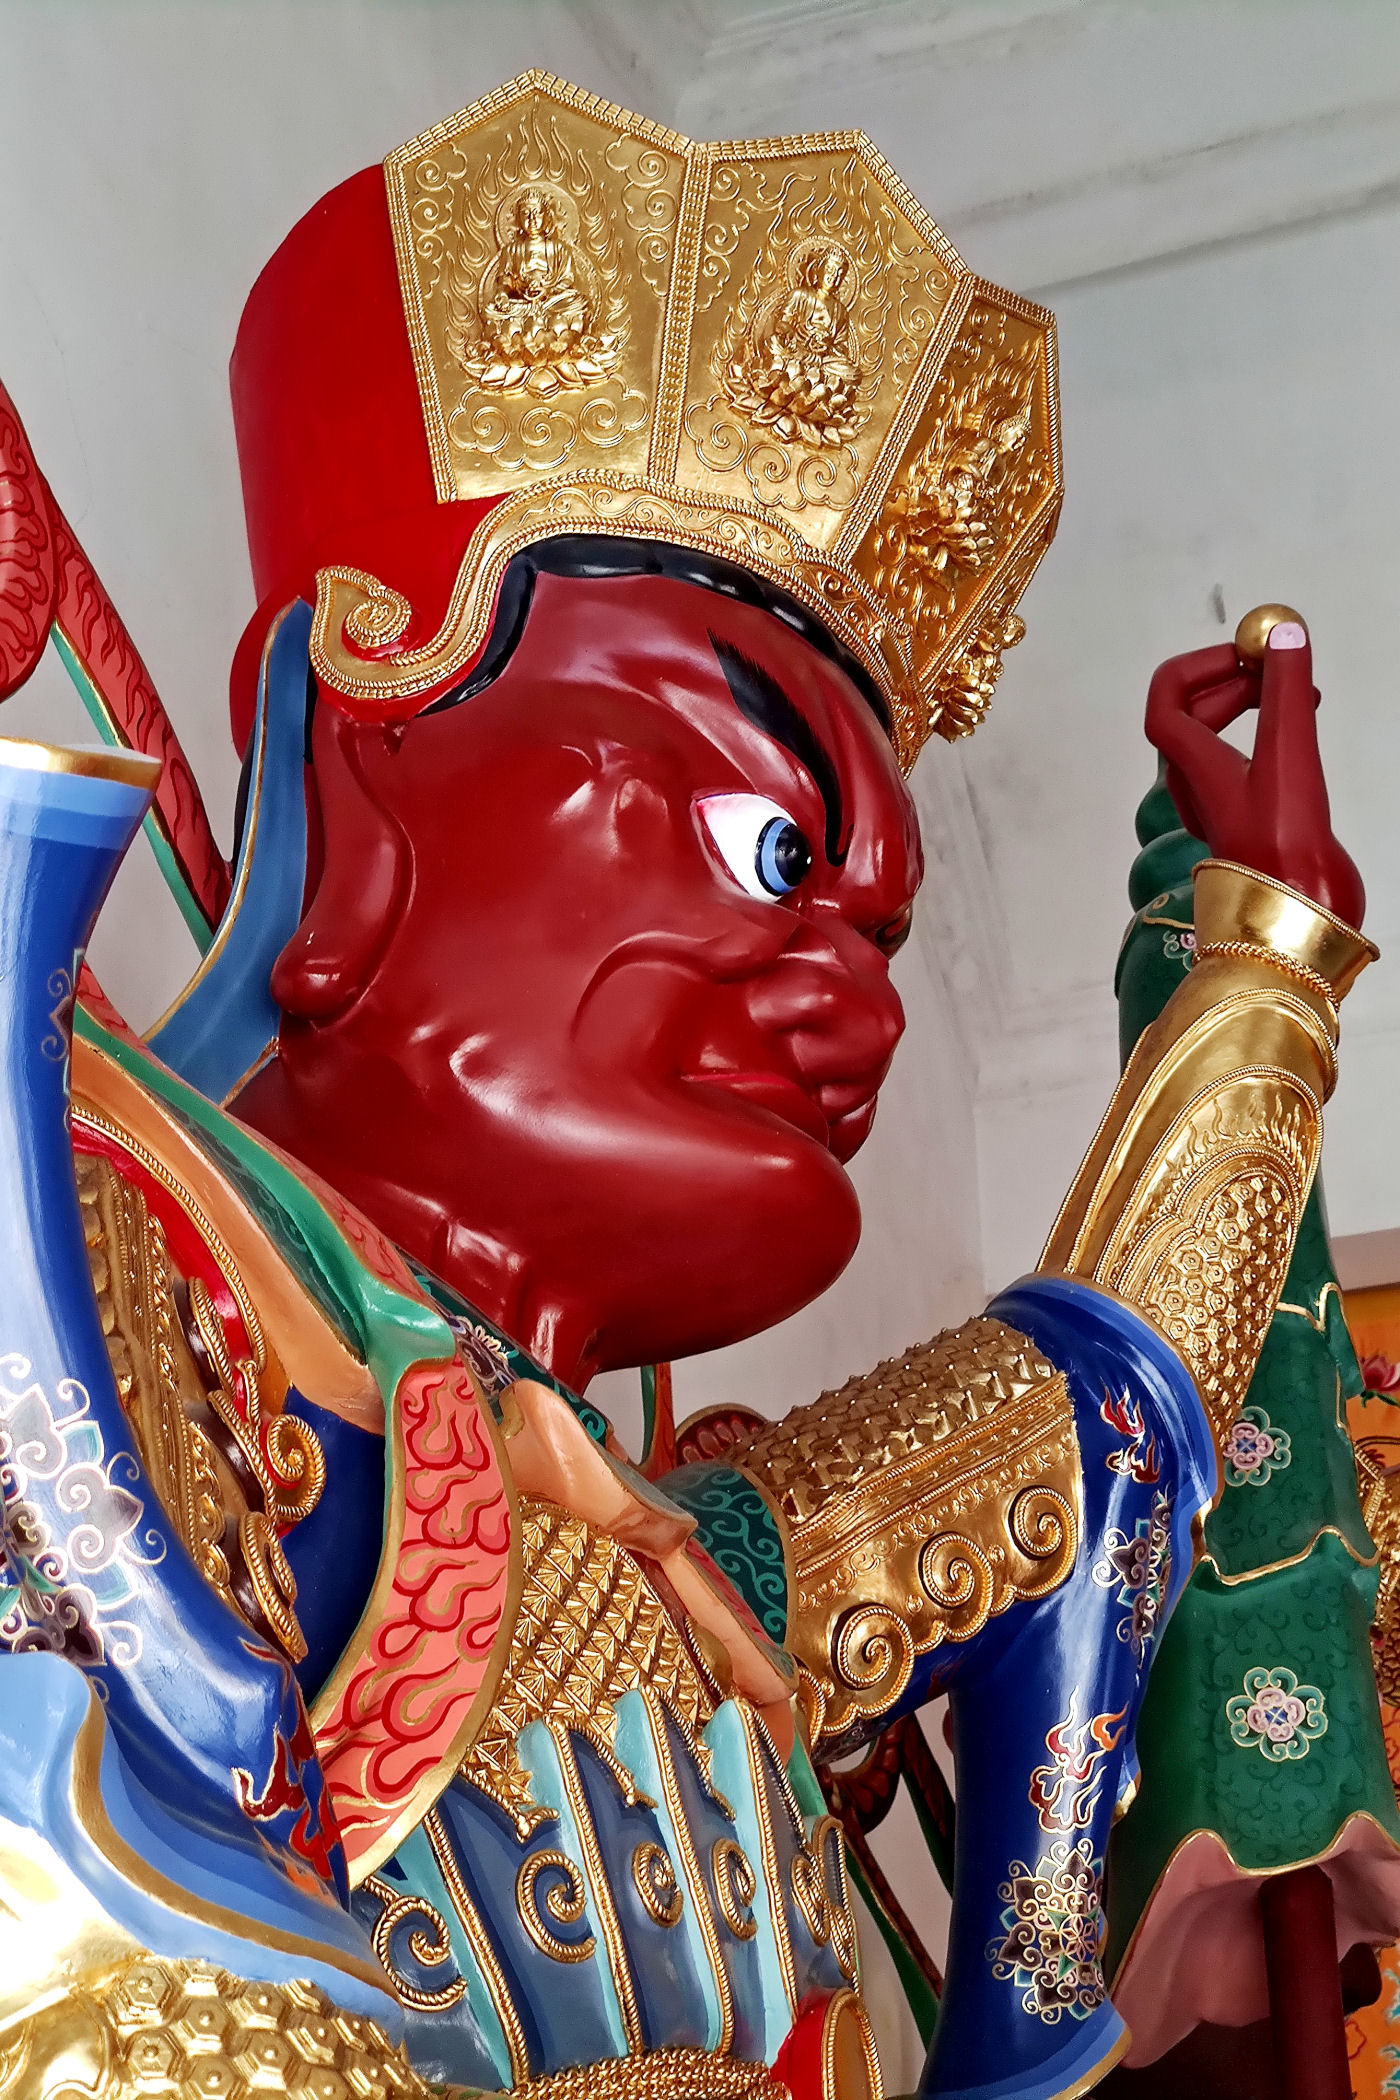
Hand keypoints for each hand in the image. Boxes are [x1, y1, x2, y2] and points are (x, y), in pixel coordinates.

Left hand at [1144, 622, 1363, 926]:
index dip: (1199, 666)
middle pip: (1195, 714)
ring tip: (1303, 695)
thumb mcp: (1287, 755)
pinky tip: (1302, 734)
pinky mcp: (1246, 822)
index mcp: (1194, 767)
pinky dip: (1267, 736)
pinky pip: (1242, 762)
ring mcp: (1220, 806)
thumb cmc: (1283, 846)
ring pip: (1220, 739)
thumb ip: (1283, 692)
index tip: (1247, 654)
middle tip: (1281, 669)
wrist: (1296, 920)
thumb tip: (1282, 632)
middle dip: (1236, 681)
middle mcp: (1198, 786)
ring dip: (1254, 706)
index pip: (1167, 701)